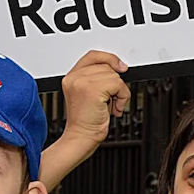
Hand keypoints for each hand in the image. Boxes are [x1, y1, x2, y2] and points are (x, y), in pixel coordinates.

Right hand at [41, 50, 129, 191]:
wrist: (81, 137)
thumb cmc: (87, 121)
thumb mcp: (91, 95)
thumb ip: (99, 79)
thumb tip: (119, 68)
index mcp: (72, 77)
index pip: (93, 56)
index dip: (109, 58)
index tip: (120, 67)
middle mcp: (74, 77)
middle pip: (107, 66)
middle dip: (115, 83)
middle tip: (111, 99)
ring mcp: (82, 82)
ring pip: (114, 75)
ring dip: (119, 92)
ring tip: (110, 105)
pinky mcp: (92, 89)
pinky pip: (118, 84)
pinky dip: (122, 97)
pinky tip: (113, 108)